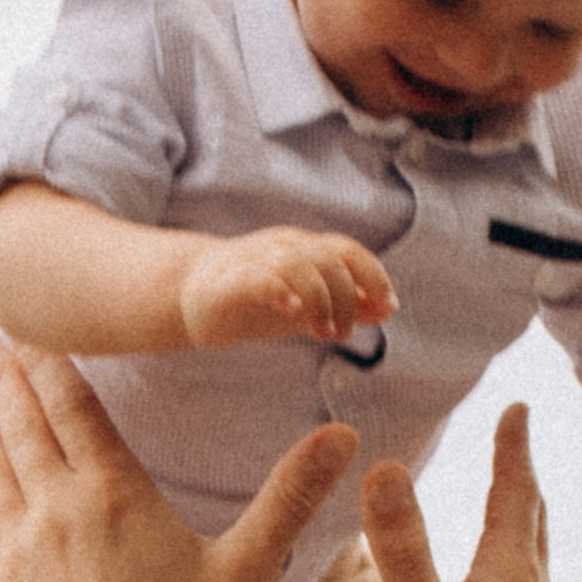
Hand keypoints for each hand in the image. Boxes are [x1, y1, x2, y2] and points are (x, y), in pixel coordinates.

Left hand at [0, 336, 357, 581]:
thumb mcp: (246, 570)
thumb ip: (290, 498)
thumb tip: (345, 438)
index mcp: (115, 492)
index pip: (72, 405)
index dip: (47, 362)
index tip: (27, 331)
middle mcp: (56, 507)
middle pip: (20, 423)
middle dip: (1, 378)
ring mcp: (17, 548)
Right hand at [179, 226, 395, 355]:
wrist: (192, 295)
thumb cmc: (257, 299)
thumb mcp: (309, 304)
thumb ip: (348, 304)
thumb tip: (389, 307)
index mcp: (306, 250)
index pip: (348, 250)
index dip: (373, 275)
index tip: (387, 306)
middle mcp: (283, 247)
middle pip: (327, 259)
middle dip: (345, 298)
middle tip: (342, 334)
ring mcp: (254, 260)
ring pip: (297, 262)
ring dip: (320, 298)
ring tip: (322, 332)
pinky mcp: (228, 282)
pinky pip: (258, 277)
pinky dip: (281, 290)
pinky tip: (293, 309)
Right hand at [361, 407, 558, 581]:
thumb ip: (401, 548)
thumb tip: (388, 470)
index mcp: (511, 576)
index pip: (515, 493)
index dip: (514, 447)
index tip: (518, 407)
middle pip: (532, 521)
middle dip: (521, 478)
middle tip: (517, 441)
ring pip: (533, 560)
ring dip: (522, 523)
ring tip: (512, 506)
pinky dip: (514, 567)